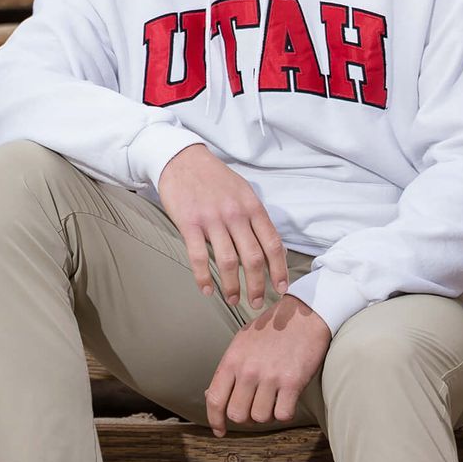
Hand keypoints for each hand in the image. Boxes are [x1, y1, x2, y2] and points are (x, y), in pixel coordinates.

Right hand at [156, 145, 289, 307]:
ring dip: (232, 286)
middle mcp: (235, 214)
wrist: (182, 159)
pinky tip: (207, 290)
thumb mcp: (243, 191)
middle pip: (253, 258)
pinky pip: (199, 257)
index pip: (272, 244)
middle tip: (256, 303)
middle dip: (257, 285)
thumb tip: (269, 247)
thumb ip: (255, 217)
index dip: (279, 269)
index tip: (280, 288)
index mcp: (252, 206)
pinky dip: (204, 277)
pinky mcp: (189, 223)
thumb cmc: (214, 178)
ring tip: (234, 300)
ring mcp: (212, 219)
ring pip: (228, 262)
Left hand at [205, 295, 329, 436]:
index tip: (220, 430)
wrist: (304, 314)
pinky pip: (282, 414)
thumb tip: (211, 395)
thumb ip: (228, 369)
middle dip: (245, 418)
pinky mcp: (292, 382)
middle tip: (254, 409)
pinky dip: (284, 413)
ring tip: (272, 401)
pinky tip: (286, 400)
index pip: (214, 399)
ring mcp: (270, 376)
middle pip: (237, 414)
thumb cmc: (272, 329)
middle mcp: (248, 370)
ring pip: (260, 417)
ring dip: (266, 415)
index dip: (215, 420)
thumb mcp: (241, 343)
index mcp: (232, 359)